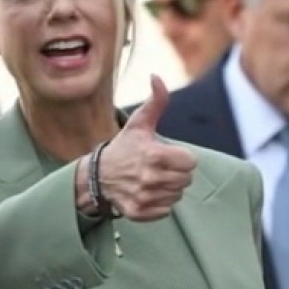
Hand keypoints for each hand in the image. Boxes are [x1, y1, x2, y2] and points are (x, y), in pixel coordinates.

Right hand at [97, 75, 196, 221]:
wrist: (97, 176)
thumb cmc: (124, 147)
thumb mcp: (140, 123)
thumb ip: (156, 101)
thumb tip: (156, 77)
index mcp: (154, 155)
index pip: (191, 162)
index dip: (182, 157)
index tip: (169, 155)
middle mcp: (150, 178)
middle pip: (186, 180)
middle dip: (177, 173)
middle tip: (160, 167)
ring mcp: (144, 197)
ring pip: (177, 195)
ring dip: (169, 188)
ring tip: (154, 179)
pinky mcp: (139, 212)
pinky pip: (166, 210)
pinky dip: (160, 203)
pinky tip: (148, 192)